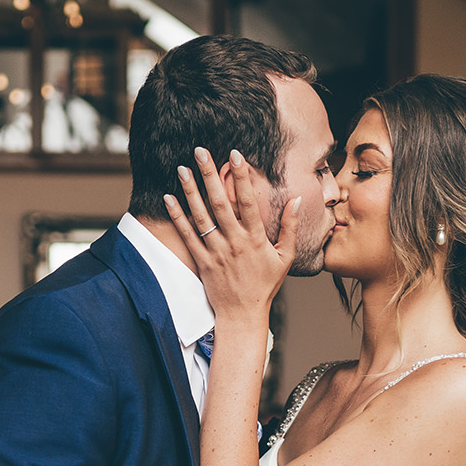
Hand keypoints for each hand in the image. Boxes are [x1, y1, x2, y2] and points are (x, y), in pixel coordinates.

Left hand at [163, 147, 293, 324]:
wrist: (242, 314)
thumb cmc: (265, 286)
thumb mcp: (284, 257)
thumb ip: (290, 227)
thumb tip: (296, 200)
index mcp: (255, 239)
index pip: (247, 201)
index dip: (241, 177)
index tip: (235, 155)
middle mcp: (234, 242)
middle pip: (219, 203)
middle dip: (210, 175)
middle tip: (200, 151)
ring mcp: (216, 251)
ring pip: (201, 216)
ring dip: (190, 191)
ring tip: (182, 168)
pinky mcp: (202, 261)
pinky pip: (187, 235)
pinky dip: (177, 217)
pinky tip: (169, 198)